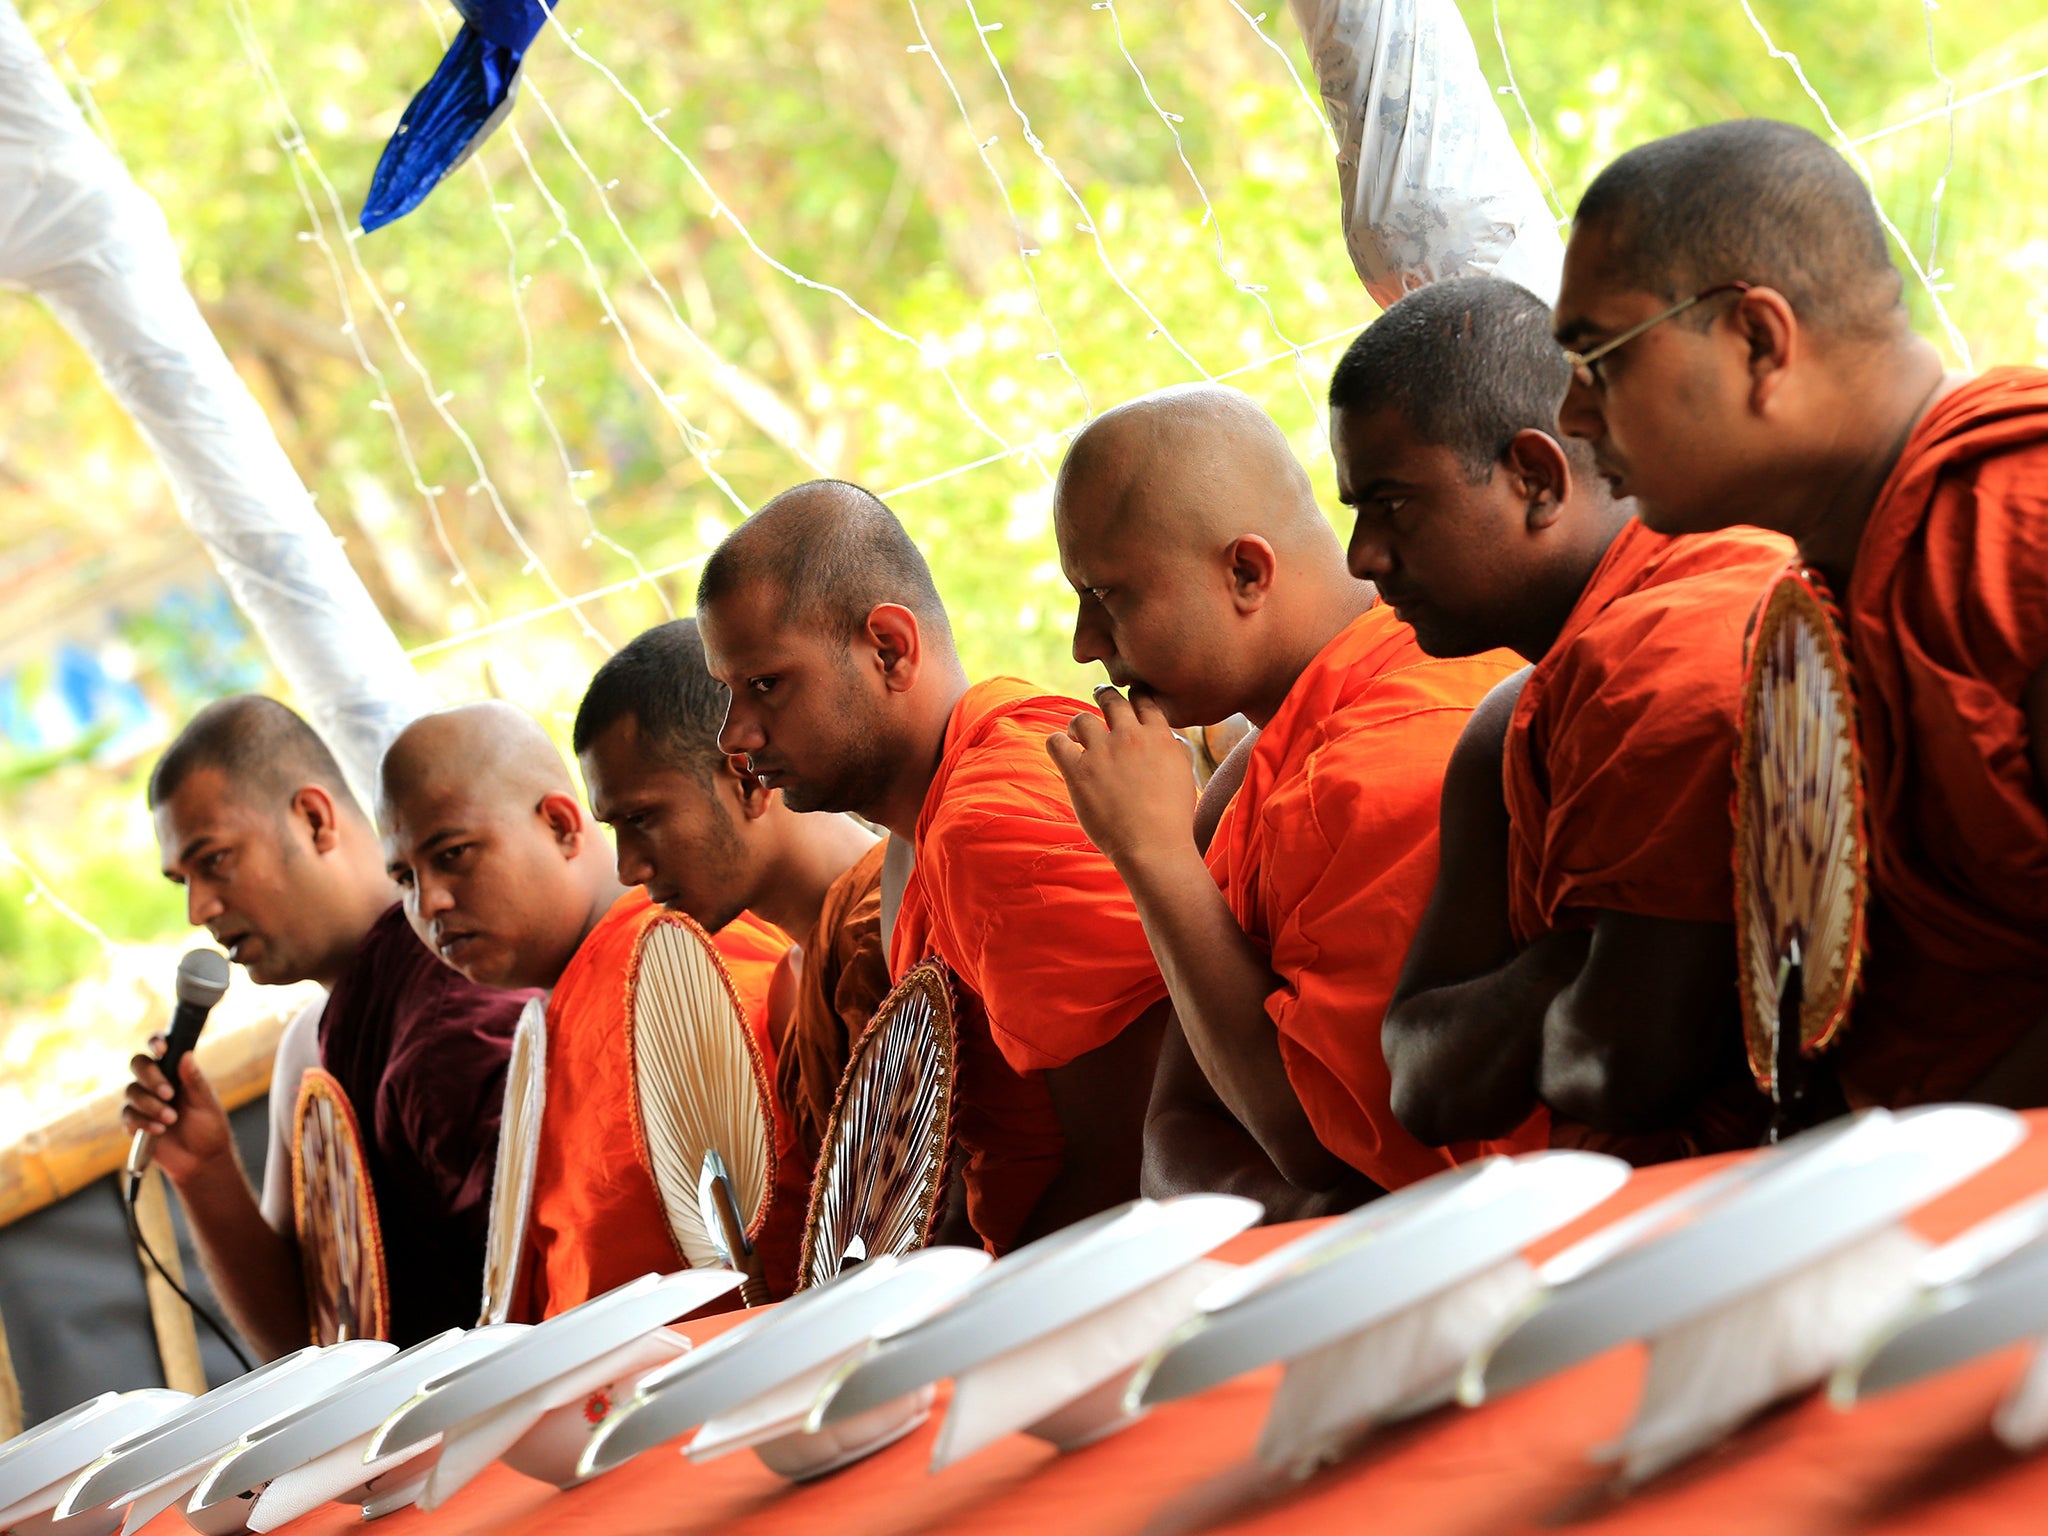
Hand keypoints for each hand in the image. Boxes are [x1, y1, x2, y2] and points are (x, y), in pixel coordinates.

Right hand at [121, 1038, 234, 1185]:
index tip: (162, 1049)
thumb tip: (186, 1054)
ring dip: (151, 1104)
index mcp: (176, 1071)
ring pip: (131, 1091)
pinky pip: (128, 1115)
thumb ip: (194, 1080)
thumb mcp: (206, 1103)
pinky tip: (160, 1129)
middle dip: (151, 1077)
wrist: (201, 1159)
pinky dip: (143, 1121)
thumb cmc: (208, 1127)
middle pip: (138, 1064)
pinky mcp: (134, 1122)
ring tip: (171, 1118)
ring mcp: (143, 1101)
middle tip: (169, 1093)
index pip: (160, 1048)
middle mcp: (156, 1082)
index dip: (156, 1042)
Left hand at [1046, 685, 1197, 868]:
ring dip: (1079, 724)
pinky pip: (1056, 742)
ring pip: (1082, 719)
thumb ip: (1175, 750)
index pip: (1144, 700)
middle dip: (1105, 696)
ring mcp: (1102, 753)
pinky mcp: (1078, 772)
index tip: (1129, 699)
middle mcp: (1130, 737)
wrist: (1154, 847)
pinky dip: (1057, 742)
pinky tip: (1063, 749)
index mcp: (1159, 736)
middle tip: (1100, 696)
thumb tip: (1169, 738)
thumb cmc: (1173, 818)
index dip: (1134, 695)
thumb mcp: (1185, 775)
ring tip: (1077, 734)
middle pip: (1112, 701)